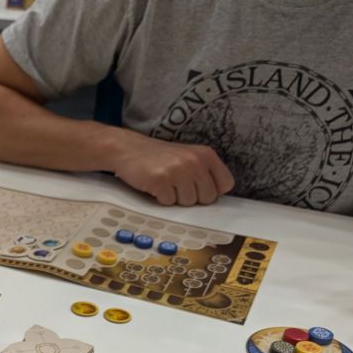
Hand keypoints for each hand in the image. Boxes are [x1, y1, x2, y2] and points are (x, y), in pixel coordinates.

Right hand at [109, 132, 234, 205]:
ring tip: (164, 184)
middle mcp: (195, 161)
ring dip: (175, 198)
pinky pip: (169, 203)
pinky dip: (160, 199)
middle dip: (192, 197)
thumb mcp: (187, 157)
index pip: (225, 184)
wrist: (127, 149)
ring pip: (188, 202)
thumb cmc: (157, 157)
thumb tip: (214, 197)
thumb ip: (204, 172)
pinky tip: (154, 185)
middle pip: (207, 198)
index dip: (212, 191)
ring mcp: (178, 171)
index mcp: (206, 154)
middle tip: (176, 186)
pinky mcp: (161, 181)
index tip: (198, 189)